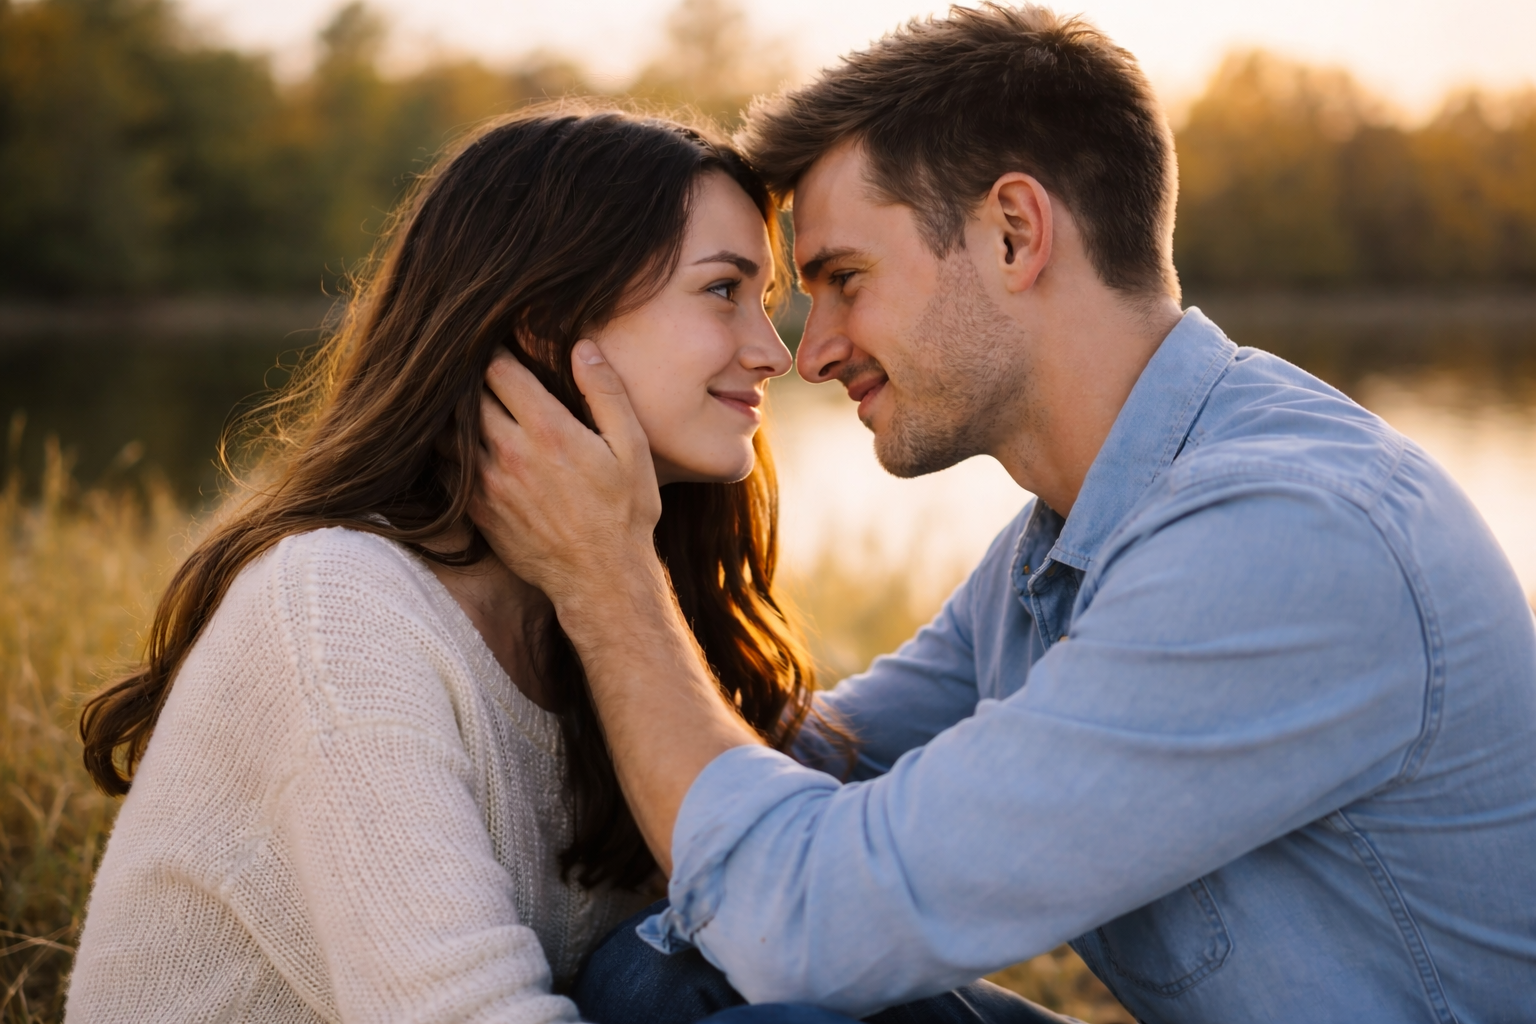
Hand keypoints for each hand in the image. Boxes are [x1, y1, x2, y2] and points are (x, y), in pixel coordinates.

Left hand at [472, 341, 662, 606]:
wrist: (602, 581)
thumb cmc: (625, 514)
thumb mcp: (632, 449)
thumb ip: (606, 393)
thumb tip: (582, 346)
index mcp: (547, 430)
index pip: (499, 368)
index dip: (497, 348)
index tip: (501, 341)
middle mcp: (508, 453)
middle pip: (467, 394)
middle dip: (471, 376)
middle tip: (477, 364)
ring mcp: (486, 484)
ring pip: (447, 430)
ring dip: (454, 412)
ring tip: (466, 401)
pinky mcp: (476, 510)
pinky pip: (445, 467)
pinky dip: (447, 449)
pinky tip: (463, 443)